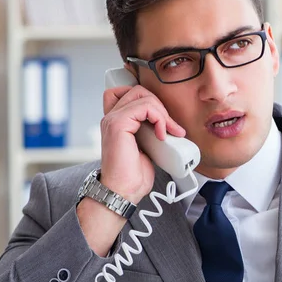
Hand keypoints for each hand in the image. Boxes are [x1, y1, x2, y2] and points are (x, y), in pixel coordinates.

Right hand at [100, 84, 185, 202]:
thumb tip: (170, 125)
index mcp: (116, 121)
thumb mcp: (147, 146)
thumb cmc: (133, 175)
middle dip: (159, 106)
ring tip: (168, 132)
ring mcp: (113, 119)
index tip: (163, 123)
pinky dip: (159, 118)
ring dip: (162, 113)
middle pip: (138, 90)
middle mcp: (111, 117)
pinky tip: (161, 134)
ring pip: (143, 96)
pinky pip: (145, 107)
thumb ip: (151, 131)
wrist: (124, 191)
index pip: (130, 93)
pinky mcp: (118, 124)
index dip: (150, 102)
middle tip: (170, 128)